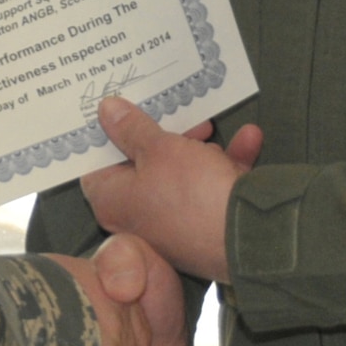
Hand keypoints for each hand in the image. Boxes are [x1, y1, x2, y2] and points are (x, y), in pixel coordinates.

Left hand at [80, 97, 263, 283]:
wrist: (248, 237)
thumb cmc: (191, 192)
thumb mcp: (159, 148)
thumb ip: (132, 128)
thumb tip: (105, 111)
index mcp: (113, 201)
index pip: (96, 163)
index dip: (106, 135)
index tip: (118, 109)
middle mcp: (138, 218)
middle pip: (143, 165)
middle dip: (164, 136)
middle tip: (175, 110)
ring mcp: (174, 225)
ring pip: (183, 175)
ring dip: (201, 149)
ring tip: (211, 126)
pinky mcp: (207, 228)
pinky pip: (212, 189)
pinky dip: (228, 166)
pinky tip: (249, 139)